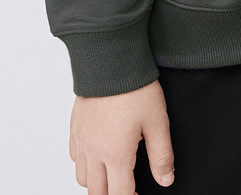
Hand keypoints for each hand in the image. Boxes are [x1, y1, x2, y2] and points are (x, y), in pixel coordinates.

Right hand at [69, 79, 174, 193]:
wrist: (111, 58)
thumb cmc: (135, 87)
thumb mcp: (157, 121)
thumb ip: (162, 155)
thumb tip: (166, 180)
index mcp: (115, 155)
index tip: (139, 194)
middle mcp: (94, 151)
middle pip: (97, 193)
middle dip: (112, 194)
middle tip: (126, 187)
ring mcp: (81, 139)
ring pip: (82, 178)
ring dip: (96, 182)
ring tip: (112, 173)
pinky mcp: (75, 126)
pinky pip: (74, 156)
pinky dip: (84, 163)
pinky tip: (97, 153)